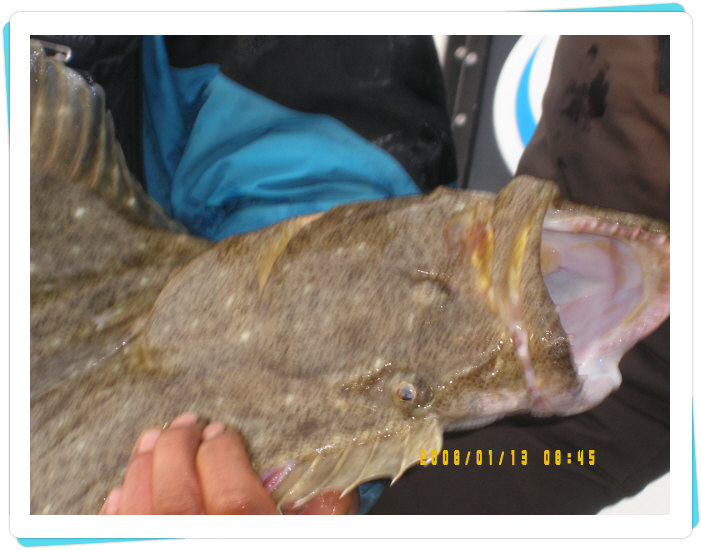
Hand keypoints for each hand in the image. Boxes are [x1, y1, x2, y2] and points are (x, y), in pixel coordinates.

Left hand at [99, 413, 358, 514]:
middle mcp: (196, 538)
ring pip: (141, 506)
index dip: (224, 449)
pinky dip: (116, 511)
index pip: (231, 479)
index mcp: (245, 529)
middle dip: (180, 445)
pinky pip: (115, 533)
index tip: (222, 432)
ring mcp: (158, 546)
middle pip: (179, 485)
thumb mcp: (303, 540)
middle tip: (185, 422)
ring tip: (150, 440)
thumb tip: (337, 491)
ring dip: (144, 467)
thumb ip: (321, 520)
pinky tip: (121, 493)